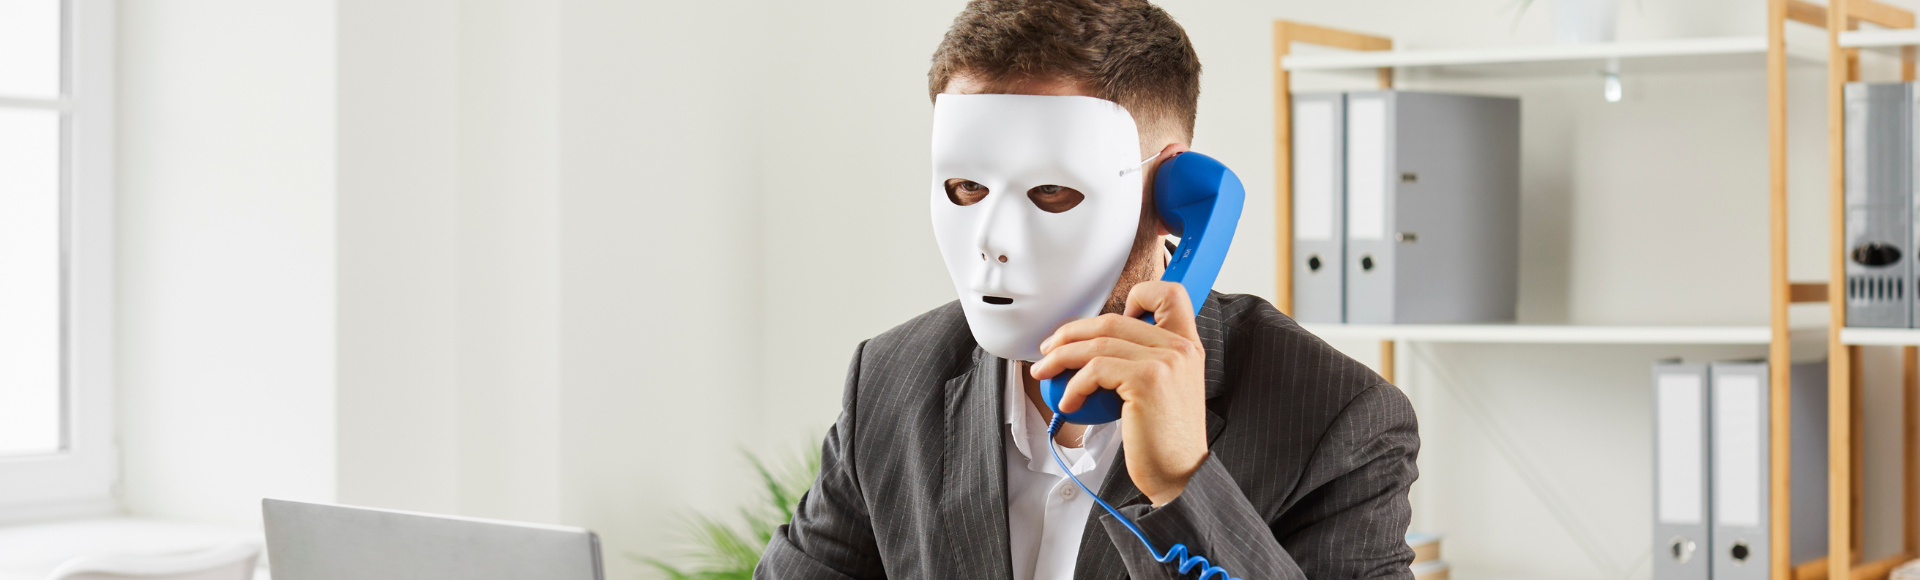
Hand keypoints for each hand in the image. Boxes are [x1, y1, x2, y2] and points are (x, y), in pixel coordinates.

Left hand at [1029, 281, 1208, 505]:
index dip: (1135, 296)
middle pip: (1113, 319)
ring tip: (1044, 372)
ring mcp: (1165, 361)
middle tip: (1050, 349)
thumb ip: (1145, 361)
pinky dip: (1072, 385)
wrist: (1180, 475)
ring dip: (1060, 357)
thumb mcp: (1166, 390)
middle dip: (1071, 332)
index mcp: (1188, 345)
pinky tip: (1068, 402)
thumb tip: (1097, 347)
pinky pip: (1094, 370)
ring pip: (1097, 343)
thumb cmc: (1165, 440)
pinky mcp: (1147, 380)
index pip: (1169, 294)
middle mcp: (1181, 347)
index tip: (1106, 324)